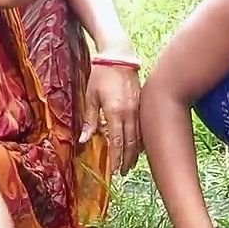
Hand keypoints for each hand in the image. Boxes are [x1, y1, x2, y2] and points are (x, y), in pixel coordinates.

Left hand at [81, 56, 141, 174]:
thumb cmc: (101, 75)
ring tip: (132, 163)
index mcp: (116, 112)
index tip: (115, 170)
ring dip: (136, 151)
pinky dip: (142, 139)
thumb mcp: (91, 96)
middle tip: (124, 171)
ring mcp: (139, 108)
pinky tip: (139, 146)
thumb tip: (84, 140)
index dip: (117, 158)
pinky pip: (144, 126)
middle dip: (128, 159)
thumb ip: (89, 119)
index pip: (118, 141)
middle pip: (132, 142)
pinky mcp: (143, 104)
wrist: (119, 56)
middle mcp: (130, 112)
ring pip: (140, 136)